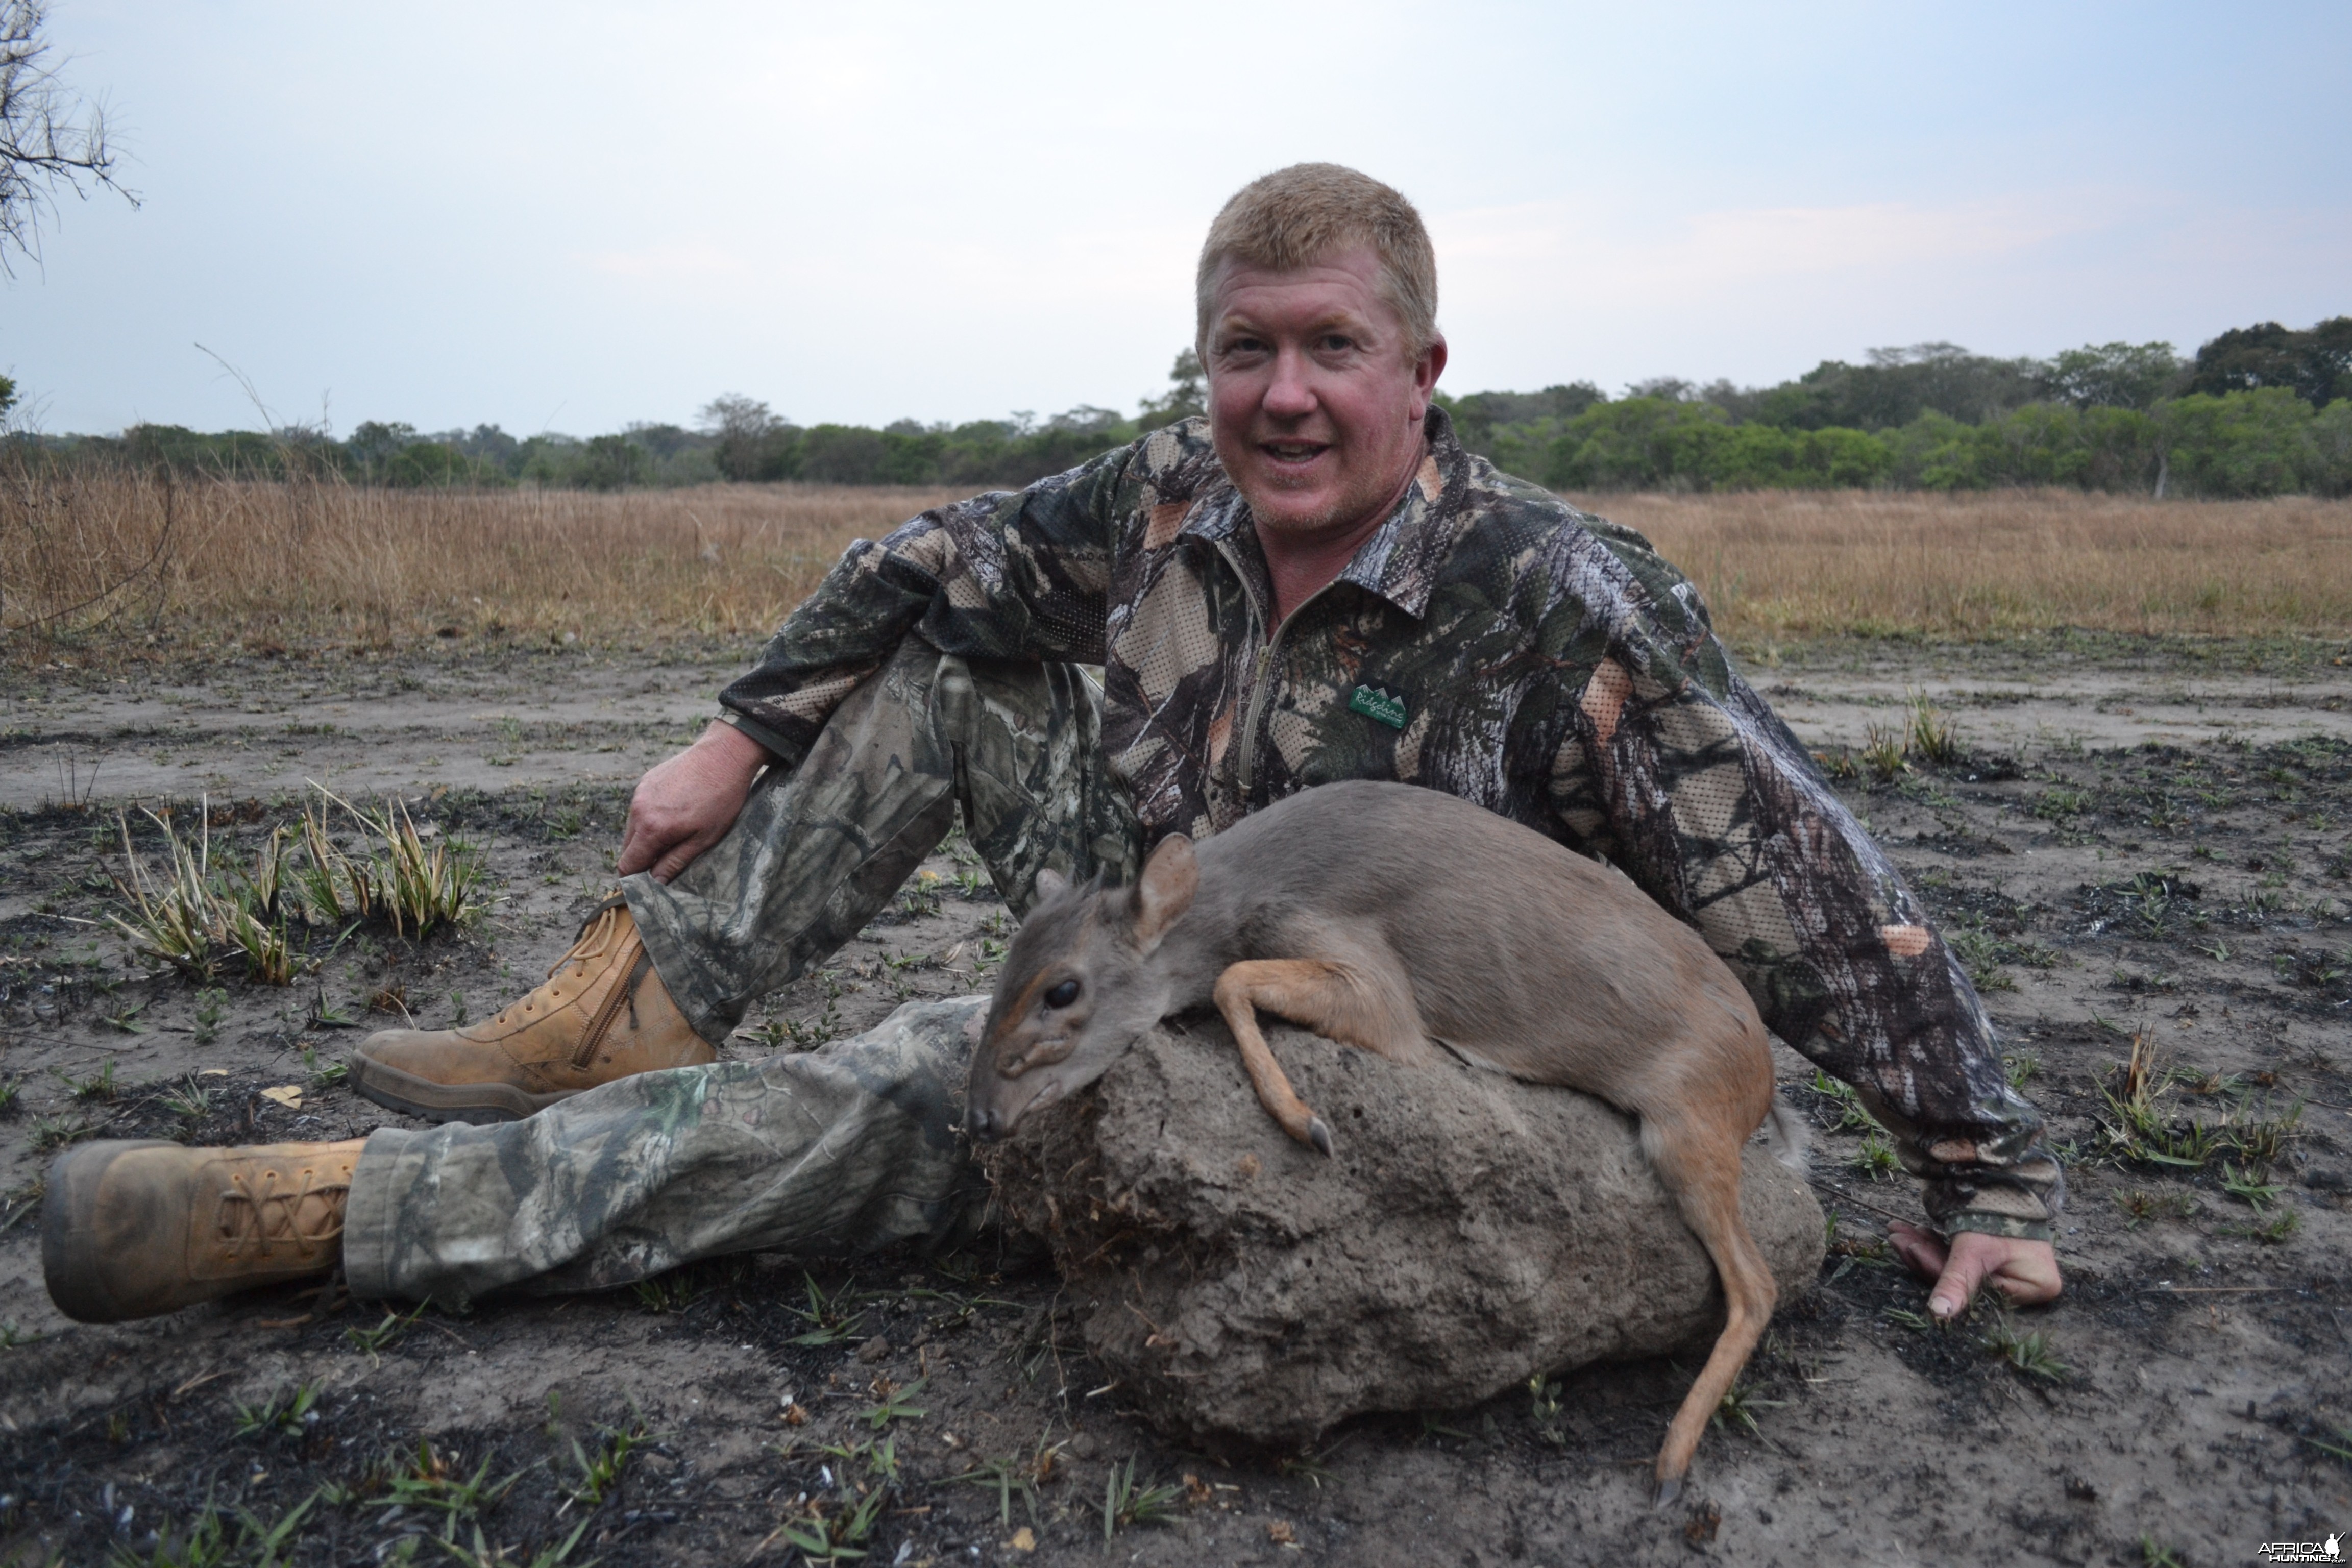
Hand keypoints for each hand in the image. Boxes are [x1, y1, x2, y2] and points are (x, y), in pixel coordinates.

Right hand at [616, 721, 768, 882]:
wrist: (724, 755)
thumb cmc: (721, 799)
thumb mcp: (703, 839)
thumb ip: (674, 862)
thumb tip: (655, 882)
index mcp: (651, 828)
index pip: (627, 864)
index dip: (634, 880)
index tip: (647, 885)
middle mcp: (638, 810)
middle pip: (628, 848)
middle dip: (642, 859)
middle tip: (666, 862)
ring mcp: (640, 793)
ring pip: (633, 828)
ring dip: (647, 838)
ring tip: (675, 835)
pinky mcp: (646, 781)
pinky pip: (640, 809)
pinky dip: (650, 818)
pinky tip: (674, 814)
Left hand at [1887, 1220, 2062, 1318]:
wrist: (2012, 1181)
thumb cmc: (2001, 1215)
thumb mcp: (1976, 1249)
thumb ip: (1957, 1281)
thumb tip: (1939, 1315)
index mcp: (2031, 1289)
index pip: (1973, 1291)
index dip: (1938, 1271)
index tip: (1911, 1249)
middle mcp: (2025, 1287)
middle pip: (1963, 1281)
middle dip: (1925, 1257)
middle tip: (1896, 1237)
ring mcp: (2011, 1274)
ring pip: (1958, 1270)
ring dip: (1925, 1248)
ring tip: (1898, 1232)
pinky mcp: (1997, 1262)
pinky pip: (1961, 1260)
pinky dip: (1937, 1245)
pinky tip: (1915, 1233)